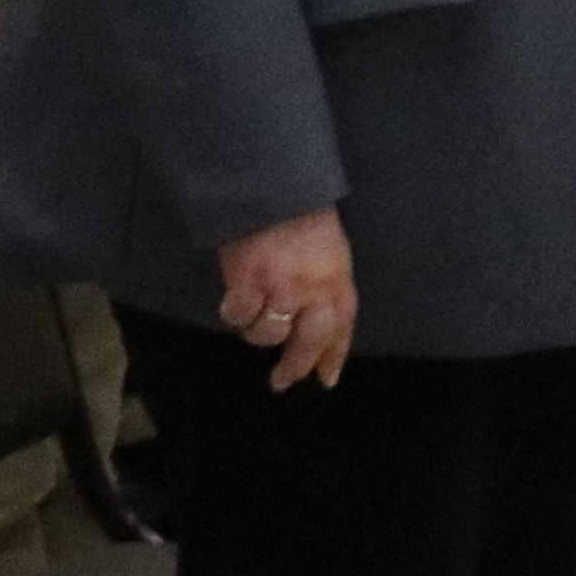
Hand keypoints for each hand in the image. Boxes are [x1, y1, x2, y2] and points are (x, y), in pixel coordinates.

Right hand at [215, 205, 357, 389]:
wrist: (275, 193)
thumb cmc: (306, 221)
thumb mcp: (333, 255)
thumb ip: (328, 289)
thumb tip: (316, 323)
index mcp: (338, 282)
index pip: (341, 329)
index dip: (333, 356)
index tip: (326, 379)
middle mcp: (314, 291)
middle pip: (307, 342)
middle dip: (295, 366)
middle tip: (281, 382)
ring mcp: (280, 289)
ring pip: (268, 334)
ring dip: (259, 333)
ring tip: (254, 318)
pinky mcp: (248, 283)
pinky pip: (239, 316)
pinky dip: (234, 315)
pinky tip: (233, 305)